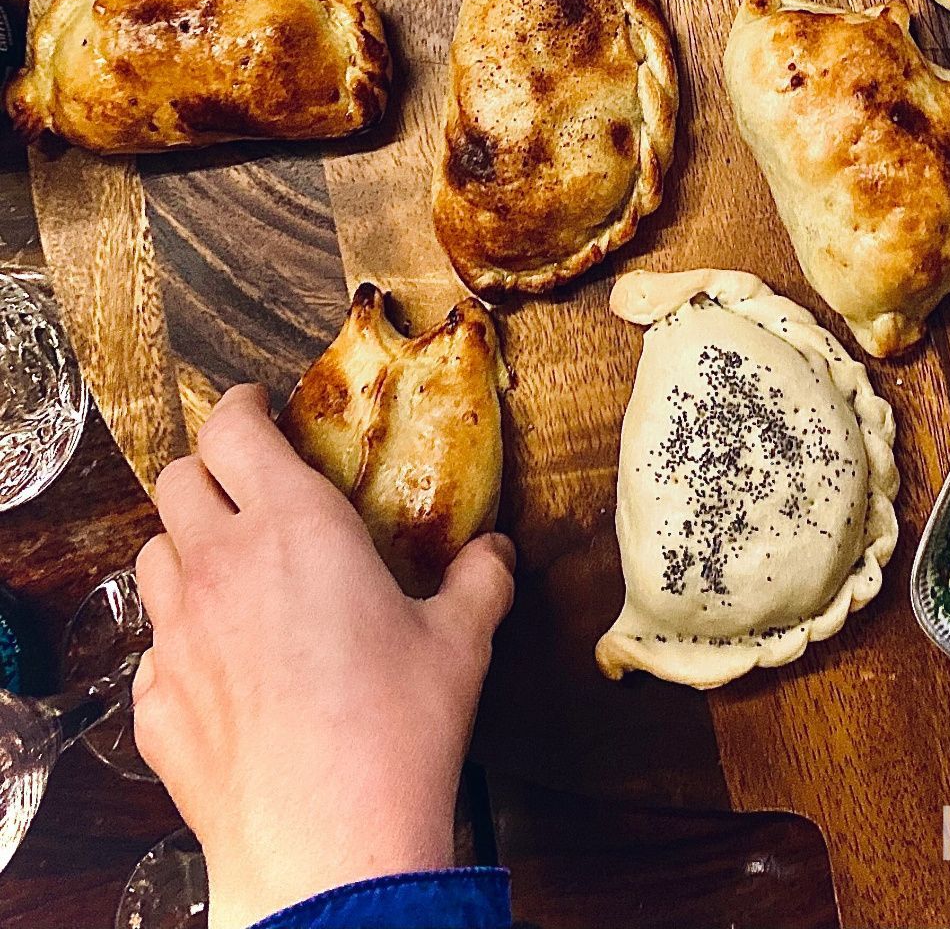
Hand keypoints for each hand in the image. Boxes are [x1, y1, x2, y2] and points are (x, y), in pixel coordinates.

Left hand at [132, 384, 515, 928]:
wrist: (326, 842)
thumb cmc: (395, 729)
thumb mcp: (460, 642)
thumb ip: (480, 579)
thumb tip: (495, 553)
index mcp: (294, 526)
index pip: (231, 429)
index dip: (240, 408)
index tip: (258, 408)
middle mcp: (221, 566)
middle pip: (176, 479)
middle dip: (208, 470)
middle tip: (250, 485)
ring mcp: (177, 635)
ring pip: (152, 555)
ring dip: (187, 546)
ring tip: (234, 568)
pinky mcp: (154, 701)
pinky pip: (154, 645)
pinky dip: (183, 635)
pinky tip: (228, 664)